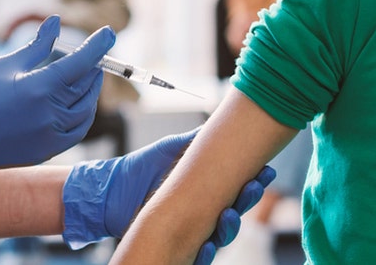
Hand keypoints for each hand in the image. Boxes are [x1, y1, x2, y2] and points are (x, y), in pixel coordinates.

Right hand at [0, 15, 111, 188]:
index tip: (109, 33)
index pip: (80, 62)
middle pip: (86, 86)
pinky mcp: (44, 151)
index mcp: (38, 87)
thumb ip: (38, 45)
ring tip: (86, 78)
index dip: (98, 46)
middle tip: (93, 56)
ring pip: (85, 111)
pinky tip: (77, 104)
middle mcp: (48, 114)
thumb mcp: (7, 63)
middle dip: (93, 68)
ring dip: (90, 92)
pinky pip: (75, 132)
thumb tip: (56, 21)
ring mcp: (48, 136)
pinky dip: (82, 116)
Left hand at [62, 128, 275, 254]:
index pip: (237, 188)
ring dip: (230, 227)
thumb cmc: (141, 169)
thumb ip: (193, 141)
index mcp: (206, 191)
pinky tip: (208, 244)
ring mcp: (193, 232)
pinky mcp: (177, 249)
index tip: (265, 169)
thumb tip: (218, 123)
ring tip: (230, 214)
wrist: (110, 192)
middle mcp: (204, 213)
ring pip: (221, 236)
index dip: (253, 181)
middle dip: (247, 200)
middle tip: (254, 186)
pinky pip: (197, 256)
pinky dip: (205, 252)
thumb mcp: (169, 150)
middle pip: (235, 211)